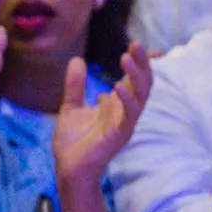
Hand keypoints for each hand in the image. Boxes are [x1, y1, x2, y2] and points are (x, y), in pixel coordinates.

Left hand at [53, 45, 152, 188]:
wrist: (68, 168)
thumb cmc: (73, 142)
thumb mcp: (71, 106)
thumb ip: (75, 85)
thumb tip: (76, 59)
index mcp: (117, 104)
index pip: (135, 79)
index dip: (139, 62)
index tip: (136, 43)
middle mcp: (125, 112)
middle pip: (143, 83)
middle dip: (142, 63)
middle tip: (136, 44)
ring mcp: (125, 123)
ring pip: (141, 96)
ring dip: (135, 76)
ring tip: (126, 58)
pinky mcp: (120, 135)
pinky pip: (129, 116)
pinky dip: (126, 100)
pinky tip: (118, 86)